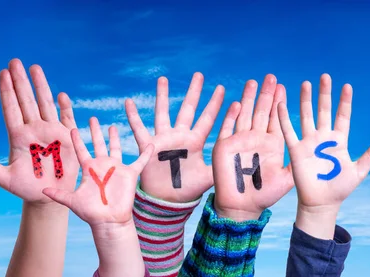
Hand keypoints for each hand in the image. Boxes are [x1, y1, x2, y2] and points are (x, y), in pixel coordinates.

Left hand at [0, 58, 79, 203]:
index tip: (2, 73)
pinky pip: (66, 119)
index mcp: (18, 136)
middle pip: (26, 101)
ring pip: (44, 104)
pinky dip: (65, 108)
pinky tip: (61, 95)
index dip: (7, 92)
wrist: (49, 195)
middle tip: (15, 61)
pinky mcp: (67, 139)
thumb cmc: (26, 188)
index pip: (11, 109)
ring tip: (34, 67)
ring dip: (40, 86)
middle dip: (21, 81)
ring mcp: (51, 132)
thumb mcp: (6, 179)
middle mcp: (34, 130)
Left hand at [42, 117, 153, 225]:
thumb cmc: (91, 212)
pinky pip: (140, 161)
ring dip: (114, 137)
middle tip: (92, 118)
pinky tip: (150, 144)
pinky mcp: (129, 174)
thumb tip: (42, 191)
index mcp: (89, 169)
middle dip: (95, 132)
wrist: (109, 220)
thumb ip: (59, 195)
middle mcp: (102, 165)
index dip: (77, 140)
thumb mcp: (73, 201)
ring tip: (112, 126)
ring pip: (116, 148)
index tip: (72, 128)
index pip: (81, 150)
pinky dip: (146, 153)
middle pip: (98, 144)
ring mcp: (116, 168)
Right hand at [125, 73, 224, 202]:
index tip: (223, 88)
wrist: (167, 202)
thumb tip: (241, 160)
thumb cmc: (188, 190)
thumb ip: (221, 165)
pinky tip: (128, 102)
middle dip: (194, 92)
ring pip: (163, 112)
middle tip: (199, 74)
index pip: (207, 118)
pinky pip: (139, 129)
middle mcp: (180, 136)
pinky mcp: (149, 147)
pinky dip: (133, 116)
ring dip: (163, 96)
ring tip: (163, 79)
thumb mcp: (209, 176)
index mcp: (196, 142)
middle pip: (188, 109)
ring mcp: (164, 140)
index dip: (215, 105)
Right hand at [212, 74, 293, 220]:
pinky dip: (231, 117)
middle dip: (266, 94)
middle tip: (271, 77)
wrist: (242, 207)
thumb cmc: (264, 195)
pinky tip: (236, 104)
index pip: (276, 118)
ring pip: (245, 115)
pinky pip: (227, 128)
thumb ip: (298, 164)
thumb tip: (317, 154)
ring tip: (253, 82)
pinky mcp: (225, 147)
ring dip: (248, 99)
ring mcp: (239, 141)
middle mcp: (255, 139)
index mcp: (271, 143)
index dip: (279, 102)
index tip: (284, 86)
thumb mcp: (287, 179)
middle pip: (261, 111)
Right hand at [277, 73, 369, 238]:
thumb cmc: (340, 188)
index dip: (344, 102)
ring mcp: (309, 142)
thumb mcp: (358, 171)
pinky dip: (284, 119)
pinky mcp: (296, 150)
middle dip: (324, 94)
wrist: (321, 203)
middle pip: (324, 111)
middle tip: (325, 77)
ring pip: (306, 116)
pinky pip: (289, 132)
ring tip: (305, 84)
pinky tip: (281, 104)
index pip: (342, 116)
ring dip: (305, 100)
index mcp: (339, 141)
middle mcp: (323, 138)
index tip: (346, 86)